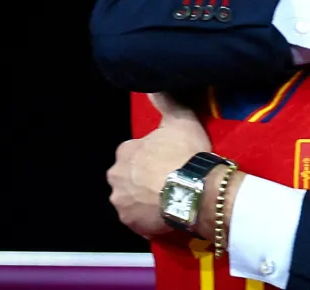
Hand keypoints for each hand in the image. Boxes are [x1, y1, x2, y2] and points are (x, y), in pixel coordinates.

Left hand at [107, 93, 210, 237]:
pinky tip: (166, 214)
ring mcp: (121, 201)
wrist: (194, 191)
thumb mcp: (180, 120)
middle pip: (128, 176)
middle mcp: (116, 176)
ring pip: (131, 199)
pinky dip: (149, 218)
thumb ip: (166, 102)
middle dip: (142, 179)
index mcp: (125, 151)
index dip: (151, 156)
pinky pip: (139, 219)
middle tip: (168, 180)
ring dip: (144, 199)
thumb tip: (154, 86)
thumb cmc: (185, 154)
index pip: (134, 152)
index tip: (168, 160)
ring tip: (169, 199)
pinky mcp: (130, 223)